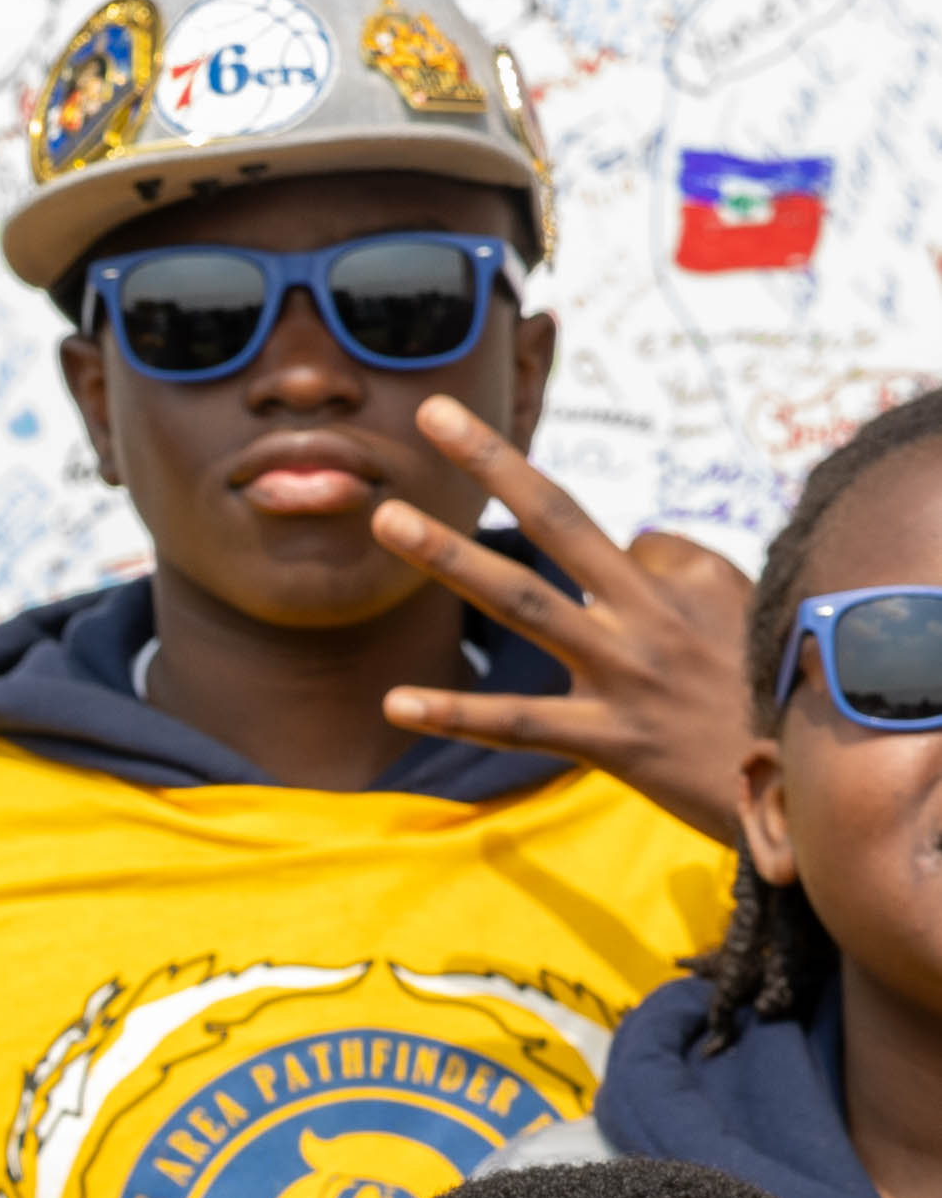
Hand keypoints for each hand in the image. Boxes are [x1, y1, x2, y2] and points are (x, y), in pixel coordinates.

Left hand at [374, 402, 756, 843]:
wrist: (808, 782)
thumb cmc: (765, 693)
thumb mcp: (742, 613)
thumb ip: (680, 573)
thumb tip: (632, 544)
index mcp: (677, 583)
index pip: (600, 533)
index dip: (581, 551)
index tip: (596, 587)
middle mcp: (645, 614)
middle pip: (558, 520)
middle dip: (496, 465)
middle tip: (435, 415)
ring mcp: (623, 674)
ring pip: (523, 603)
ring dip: (451, 557)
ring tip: (389, 519)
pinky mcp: (609, 739)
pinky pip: (519, 722)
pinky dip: (456, 712)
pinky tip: (396, 702)